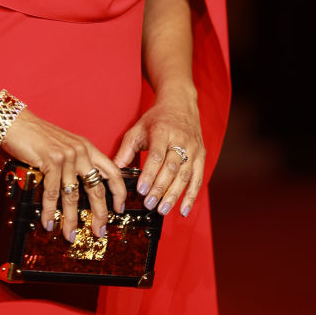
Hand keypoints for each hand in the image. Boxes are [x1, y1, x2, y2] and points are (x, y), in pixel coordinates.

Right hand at [3, 110, 126, 240]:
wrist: (17, 123)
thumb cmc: (37, 135)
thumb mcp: (65, 145)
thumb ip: (76, 162)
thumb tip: (81, 188)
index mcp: (87, 147)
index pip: (112, 171)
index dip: (119, 192)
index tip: (119, 208)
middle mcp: (80, 151)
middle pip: (97, 189)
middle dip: (99, 214)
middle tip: (99, 231)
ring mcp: (67, 156)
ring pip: (73, 196)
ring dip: (71, 219)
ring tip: (70, 234)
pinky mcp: (51, 161)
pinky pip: (53, 193)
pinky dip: (50, 211)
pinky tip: (49, 221)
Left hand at [114, 86, 204, 218]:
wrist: (181, 104)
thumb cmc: (156, 119)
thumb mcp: (138, 128)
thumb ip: (126, 150)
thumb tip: (114, 170)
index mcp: (162, 131)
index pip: (156, 156)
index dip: (149, 174)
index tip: (140, 190)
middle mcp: (180, 140)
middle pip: (171, 168)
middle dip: (160, 188)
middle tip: (149, 204)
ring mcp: (193, 148)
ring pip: (185, 176)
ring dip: (174, 195)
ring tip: (162, 210)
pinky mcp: (201, 156)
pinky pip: (197, 179)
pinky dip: (191, 196)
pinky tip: (183, 210)